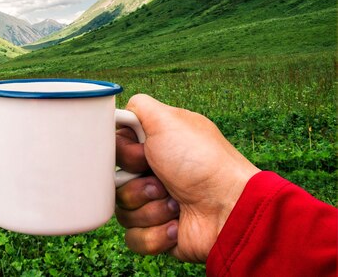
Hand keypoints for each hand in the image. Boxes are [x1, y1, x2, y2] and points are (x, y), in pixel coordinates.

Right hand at [115, 94, 259, 262]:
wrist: (230, 209)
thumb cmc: (201, 161)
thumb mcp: (168, 119)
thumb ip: (138, 106)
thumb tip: (120, 114)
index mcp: (154, 147)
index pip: (115, 151)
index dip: (124, 156)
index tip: (143, 154)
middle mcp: (153, 174)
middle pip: (114, 182)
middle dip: (136, 185)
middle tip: (160, 182)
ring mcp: (155, 205)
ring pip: (122, 212)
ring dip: (150, 209)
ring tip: (176, 204)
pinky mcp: (158, 234)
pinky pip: (134, 238)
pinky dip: (155, 233)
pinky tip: (176, 224)